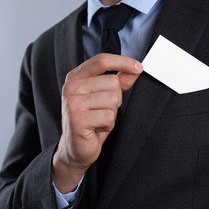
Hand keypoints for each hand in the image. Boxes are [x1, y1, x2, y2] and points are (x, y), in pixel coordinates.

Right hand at [52, 53, 143, 192]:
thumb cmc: (89, 121)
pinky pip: (108, 116)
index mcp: (75, 77)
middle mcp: (71, 87)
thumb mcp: (103, 98)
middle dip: (115, 98)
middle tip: (102, 110)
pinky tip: (96, 128)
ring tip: (98, 120)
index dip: (122, 62)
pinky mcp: (77, 119)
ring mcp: (72, 102)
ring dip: (111, 113)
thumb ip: (118, 82)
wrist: (75, 148)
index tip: (138, 67)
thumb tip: (134, 70)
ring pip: (112, 99)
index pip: (101, 60)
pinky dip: (108, 124)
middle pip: (112, 82)